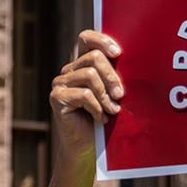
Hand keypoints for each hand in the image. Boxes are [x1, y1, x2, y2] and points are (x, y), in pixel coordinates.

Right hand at [47, 30, 124, 160]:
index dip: (101, 40)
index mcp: (81, 64)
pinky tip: (101, 118)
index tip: (118, 53)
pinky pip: (83, 94)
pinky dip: (97, 107)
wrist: (87, 148)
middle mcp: (68, 71)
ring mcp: (60, 84)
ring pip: (89, 75)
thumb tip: (129, 61)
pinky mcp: (57, 98)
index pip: (86, 38)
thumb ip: (114, 76)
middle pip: (93, 58)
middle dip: (112, 76)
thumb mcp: (112, 93)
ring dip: (105, 95)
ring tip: (113, 109)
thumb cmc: (104, 119)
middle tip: (121, 94)